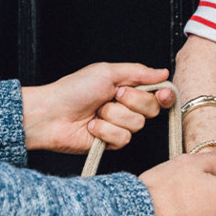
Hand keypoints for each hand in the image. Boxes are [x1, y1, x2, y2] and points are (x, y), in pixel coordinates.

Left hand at [20, 62, 175, 152]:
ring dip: (114, 115)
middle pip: (152, 109)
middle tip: (112, 95)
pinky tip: (91, 127)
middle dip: (132, 101)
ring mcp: (118, 125)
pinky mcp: (110, 143)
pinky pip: (123, 139)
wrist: (51, 114)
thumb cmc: (73, 90)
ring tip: (96, 112)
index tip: (162, 93)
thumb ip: (138, 72)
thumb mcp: (107, 72)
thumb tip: (163, 72)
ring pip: (137, 125)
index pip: (157, 93)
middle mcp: (126, 107)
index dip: (164, 95)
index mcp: (127, 88)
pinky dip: (105, 131)